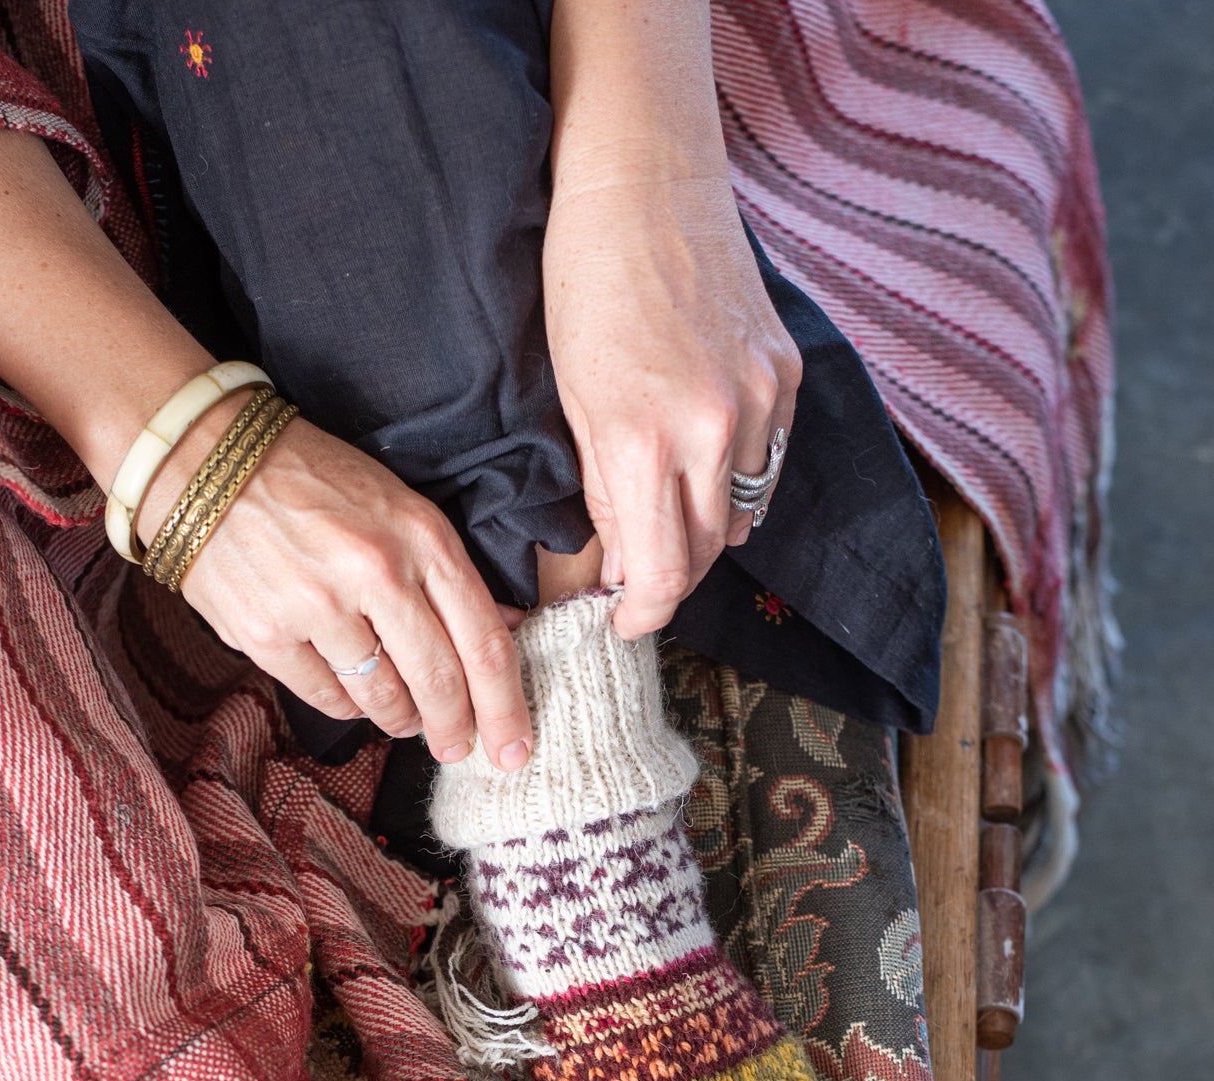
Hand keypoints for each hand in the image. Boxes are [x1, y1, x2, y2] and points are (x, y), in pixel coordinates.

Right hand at [143, 409, 531, 767]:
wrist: (208, 463)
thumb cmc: (314, 481)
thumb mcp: (398, 506)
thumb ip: (447, 571)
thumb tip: (502, 626)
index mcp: (421, 538)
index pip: (484, 641)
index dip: (505, 706)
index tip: (514, 747)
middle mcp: (376, 573)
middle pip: (438, 681)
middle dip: (455, 729)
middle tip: (457, 749)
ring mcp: (318, 607)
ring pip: (383, 697)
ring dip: (400, 718)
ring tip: (404, 717)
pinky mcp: (268, 634)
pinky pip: (328, 697)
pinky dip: (348, 707)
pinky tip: (353, 697)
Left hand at [543, 172, 801, 639]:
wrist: (643, 181)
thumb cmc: (586, 285)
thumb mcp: (572, 403)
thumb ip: (602, 494)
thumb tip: (619, 570)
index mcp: (641, 441)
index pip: (659, 574)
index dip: (641, 612)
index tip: (622, 622)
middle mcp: (712, 429)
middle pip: (705, 555)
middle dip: (670, 578)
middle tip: (637, 579)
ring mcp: (759, 401)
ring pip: (741, 516)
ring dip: (706, 536)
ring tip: (670, 524)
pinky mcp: (785, 374)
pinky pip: (769, 465)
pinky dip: (739, 485)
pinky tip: (707, 473)